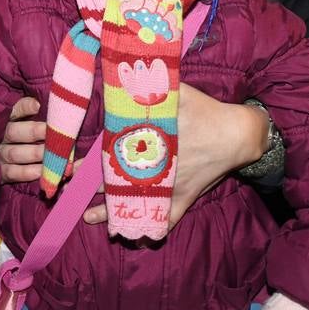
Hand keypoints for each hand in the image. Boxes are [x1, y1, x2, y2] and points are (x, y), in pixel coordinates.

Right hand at [0, 96, 45, 182]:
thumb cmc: (14, 133)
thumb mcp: (17, 119)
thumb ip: (27, 110)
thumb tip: (39, 104)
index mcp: (3, 119)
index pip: (13, 110)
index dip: (24, 108)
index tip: (37, 106)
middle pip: (14, 132)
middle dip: (33, 132)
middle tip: (50, 132)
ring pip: (15, 153)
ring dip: (33, 153)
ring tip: (49, 154)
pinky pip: (12, 173)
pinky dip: (26, 172)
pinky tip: (40, 172)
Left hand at [80, 85, 267, 225]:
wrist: (237, 133)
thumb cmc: (206, 110)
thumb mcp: (177, 90)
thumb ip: (148, 83)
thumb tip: (121, 70)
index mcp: (148, 144)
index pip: (110, 156)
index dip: (88, 163)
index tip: (71, 168)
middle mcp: (155, 169)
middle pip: (116, 181)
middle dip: (91, 188)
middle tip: (70, 193)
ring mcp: (170, 187)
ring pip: (135, 205)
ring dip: (112, 212)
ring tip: (89, 218)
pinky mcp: (184, 198)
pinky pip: (166, 220)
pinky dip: (150, 230)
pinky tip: (135, 239)